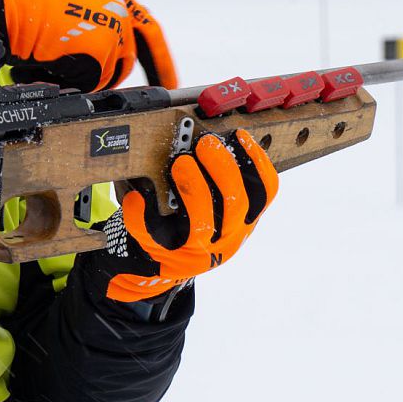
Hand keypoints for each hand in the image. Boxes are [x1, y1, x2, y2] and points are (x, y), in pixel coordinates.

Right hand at [0, 0, 178, 91]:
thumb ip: (95, 19)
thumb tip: (102, 48)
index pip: (149, 33)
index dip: (159, 62)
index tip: (169, 83)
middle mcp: (121, 12)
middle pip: (125, 62)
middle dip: (105, 77)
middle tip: (87, 84)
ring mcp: (113, 33)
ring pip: (104, 77)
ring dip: (76, 77)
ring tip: (46, 59)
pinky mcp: (100, 53)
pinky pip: (87, 85)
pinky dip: (64, 82)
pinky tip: (43, 64)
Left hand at [97, 130, 277, 302]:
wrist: (156, 266)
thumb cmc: (186, 224)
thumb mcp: (213, 209)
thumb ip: (217, 181)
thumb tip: (209, 138)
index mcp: (243, 221)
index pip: (265, 193)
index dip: (257, 162)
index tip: (240, 135)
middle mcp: (227, 239)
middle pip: (235, 204)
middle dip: (221, 168)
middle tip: (205, 143)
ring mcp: (198, 252)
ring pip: (201, 224)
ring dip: (193, 187)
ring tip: (180, 162)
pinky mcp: (168, 258)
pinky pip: (155, 235)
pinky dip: (143, 214)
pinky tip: (137, 196)